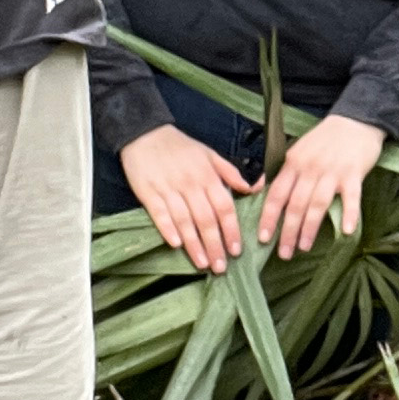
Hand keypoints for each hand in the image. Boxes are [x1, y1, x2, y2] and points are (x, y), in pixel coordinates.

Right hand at [119, 122, 251, 271]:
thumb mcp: (209, 154)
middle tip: (221, 267)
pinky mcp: (148, 193)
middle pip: (206, 219)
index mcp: (207, 175)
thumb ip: (231, 173)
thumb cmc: (179, 146)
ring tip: (203, 263)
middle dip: (215, 244)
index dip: (231, 230)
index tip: (236, 250)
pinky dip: (168, 229)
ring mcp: (168, 189)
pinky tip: (176, 244)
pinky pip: (159, 214)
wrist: (144, 133)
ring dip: (194, 244)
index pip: (224, 206)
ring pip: (184, 221)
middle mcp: (189, 184)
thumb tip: (254, 188)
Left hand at [256, 114, 386, 259]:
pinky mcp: (354, 174)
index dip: (269, 217)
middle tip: (283, 253)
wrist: (355, 121)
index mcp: (293, 163)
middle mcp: (310, 169)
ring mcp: (332, 172)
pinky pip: (351, 198)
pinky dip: (349, 215)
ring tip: (304, 247)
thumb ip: (281, 172)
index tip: (263, 238)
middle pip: (296, 204)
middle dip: (288, 231)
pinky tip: (346, 232)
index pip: (276, 194)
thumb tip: (258, 190)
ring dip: (310, 228)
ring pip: (317, 204)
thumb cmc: (324, 140)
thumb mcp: (296, 150)